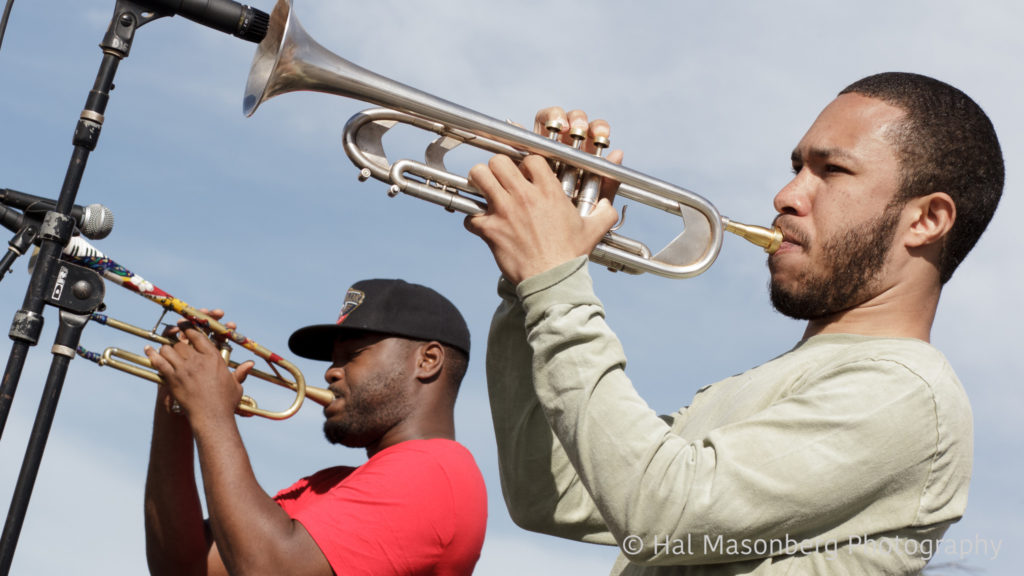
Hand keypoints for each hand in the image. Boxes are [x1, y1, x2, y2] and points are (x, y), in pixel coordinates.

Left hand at [145, 309, 253, 424]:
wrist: (212, 417)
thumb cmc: (225, 403)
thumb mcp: (236, 385)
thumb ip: (240, 372)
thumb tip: (250, 364)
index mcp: (213, 357)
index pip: (198, 336)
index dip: (190, 329)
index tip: (186, 328)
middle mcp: (198, 360)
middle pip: (182, 343)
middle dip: (178, 343)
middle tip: (176, 345)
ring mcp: (184, 368)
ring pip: (169, 349)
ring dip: (166, 349)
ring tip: (165, 351)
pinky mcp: (173, 378)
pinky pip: (159, 361)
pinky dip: (152, 354)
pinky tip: (148, 350)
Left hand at [464, 108, 623, 283]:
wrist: (552, 281)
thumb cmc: (572, 256)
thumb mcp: (594, 228)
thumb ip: (606, 208)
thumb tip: (612, 200)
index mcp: (549, 191)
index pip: (531, 158)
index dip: (526, 163)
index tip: (525, 173)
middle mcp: (525, 196)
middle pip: (499, 160)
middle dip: (497, 167)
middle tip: (500, 179)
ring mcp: (504, 211)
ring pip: (479, 176)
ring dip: (479, 182)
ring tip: (485, 191)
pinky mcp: (490, 230)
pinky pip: (471, 215)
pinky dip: (474, 220)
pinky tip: (484, 226)